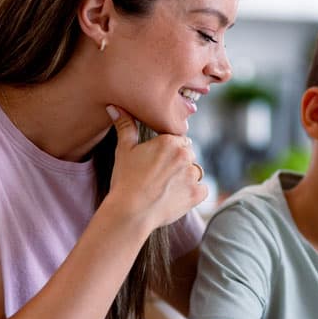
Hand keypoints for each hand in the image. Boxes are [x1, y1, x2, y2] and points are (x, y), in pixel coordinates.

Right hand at [103, 104, 207, 228]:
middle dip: (178, 163)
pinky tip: (176, 196)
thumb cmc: (125, 179)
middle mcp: (185, 155)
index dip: (167, 151)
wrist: (130, 211)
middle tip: (160, 176)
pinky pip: (203, 190)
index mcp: (170, 141)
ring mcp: (193, 175)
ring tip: (166, 187)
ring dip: (186, 177)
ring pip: (195, 171)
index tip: (157, 162)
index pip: (178, 140)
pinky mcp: (197, 194)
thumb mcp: (124, 150)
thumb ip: (125, 126)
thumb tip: (114, 106)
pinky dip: (193, 193)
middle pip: (188, 155)